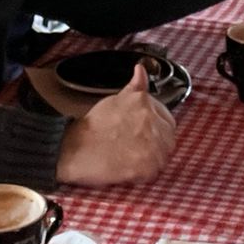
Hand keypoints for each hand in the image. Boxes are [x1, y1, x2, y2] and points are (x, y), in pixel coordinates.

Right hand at [56, 63, 175, 184]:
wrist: (75, 150)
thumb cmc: (92, 127)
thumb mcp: (115, 99)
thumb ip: (135, 86)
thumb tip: (141, 70)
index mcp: (144, 103)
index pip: (168, 119)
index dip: (157, 129)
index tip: (145, 134)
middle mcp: (150, 120)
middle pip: (168, 138)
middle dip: (156, 144)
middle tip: (136, 148)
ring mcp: (151, 144)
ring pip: (163, 156)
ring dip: (150, 159)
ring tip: (130, 158)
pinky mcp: (146, 166)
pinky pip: (154, 172)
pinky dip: (143, 174)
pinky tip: (128, 168)